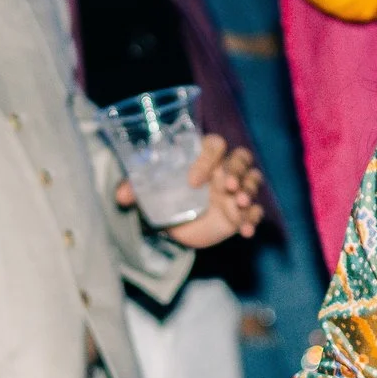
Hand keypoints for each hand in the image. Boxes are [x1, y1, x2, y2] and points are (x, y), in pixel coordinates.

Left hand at [116, 134, 264, 246]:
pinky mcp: (239, 212)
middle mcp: (222, 169)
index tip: (192, 181)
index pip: (213, 145)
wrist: (175, 225)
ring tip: (240, 204)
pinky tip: (245, 231)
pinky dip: (253, 220)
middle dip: (237, 170)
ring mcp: (234, 190)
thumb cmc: (164, 196)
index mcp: (201, 157)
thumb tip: (121, 196)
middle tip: (229, 187)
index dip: (206, 159)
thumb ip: (134, 189)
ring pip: (252, 179)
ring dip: (249, 190)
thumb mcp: (146, 192)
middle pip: (241, 157)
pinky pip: (254, 211)